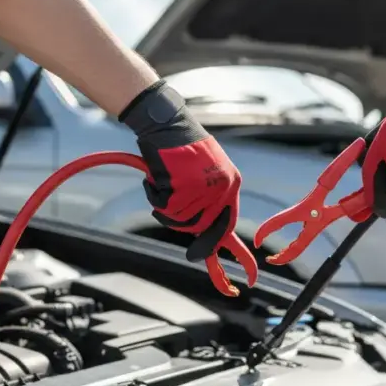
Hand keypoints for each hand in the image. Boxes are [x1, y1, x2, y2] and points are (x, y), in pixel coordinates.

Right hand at [119, 82, 240, 261]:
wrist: (165, 122)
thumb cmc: (180, 147)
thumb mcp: (204, 172)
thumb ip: (208, 200)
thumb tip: (205, 236)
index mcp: (231, 182)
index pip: (227, 223)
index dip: (218, 244)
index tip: (214, 262)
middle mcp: (222, 186)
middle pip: (200, 226)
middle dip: (180, 221)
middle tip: (165, 201)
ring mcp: (204, 186)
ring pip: (180, 219)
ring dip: (164, 205)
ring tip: (161, 181)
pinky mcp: (184, 185)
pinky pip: (165, 207)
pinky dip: (154, 196)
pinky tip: (154, 177)